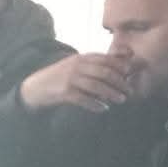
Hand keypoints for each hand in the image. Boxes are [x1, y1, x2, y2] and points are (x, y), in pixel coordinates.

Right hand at [17, 53, 131, 112]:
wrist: (37, 86)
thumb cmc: (63, 76)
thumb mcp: (79, 64)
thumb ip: (98, 63)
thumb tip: (126, 60)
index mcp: (83, 58)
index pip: (107, 59)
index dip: (121, 67)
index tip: (130, 75)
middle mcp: (77, 66)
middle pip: (105, 73)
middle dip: (120, 82)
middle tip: (130, 91)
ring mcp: (70, 79)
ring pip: (97, 86)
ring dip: (111, 94)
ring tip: (121, 100)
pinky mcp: (64, 92)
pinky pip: (84, 99)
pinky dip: (95, 104)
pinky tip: (103, 108)